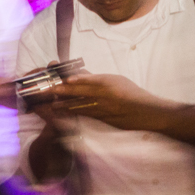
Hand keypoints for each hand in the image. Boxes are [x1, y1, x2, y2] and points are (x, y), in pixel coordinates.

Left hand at [51, 72, 167, 130]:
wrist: (147, 112)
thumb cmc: (131, 93)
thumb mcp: (116, 80)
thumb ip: (96, 79)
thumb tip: (77, 76)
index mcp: (108, 81)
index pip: (87, 78)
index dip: (73, 79)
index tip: (61, 79)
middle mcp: (105, 94)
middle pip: (80, 91)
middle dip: (62, 91)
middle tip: (48, 90)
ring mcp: (103, 107)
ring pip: (80, 105)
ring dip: (64, 105)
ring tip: (51, 105)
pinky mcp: (103, 119)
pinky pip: (85, 115)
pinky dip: (74, 114)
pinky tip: (64, 114)